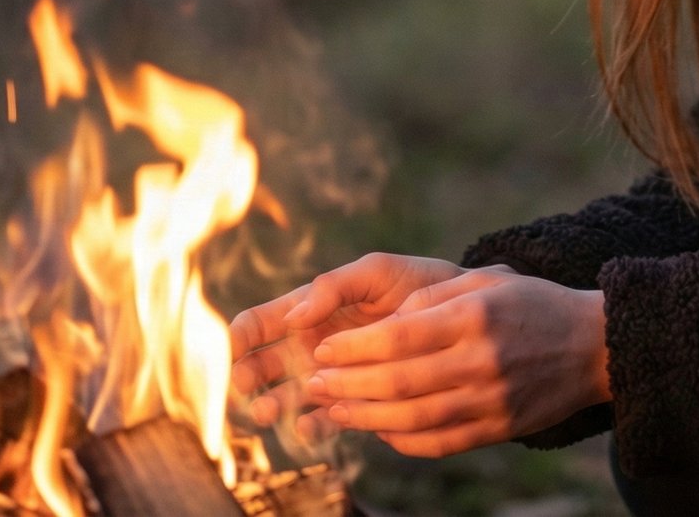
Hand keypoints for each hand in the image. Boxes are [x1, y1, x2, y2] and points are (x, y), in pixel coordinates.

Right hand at [229, 252, 467, 441]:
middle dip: (248, 377)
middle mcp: (312, 346)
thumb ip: (333, 286)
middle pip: (262, 366)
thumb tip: (292, 317)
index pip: (258, 324)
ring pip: (286, 397)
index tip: (238, 348)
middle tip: (248, 385)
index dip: (240, 337)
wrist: (460, 315)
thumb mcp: (375, 272)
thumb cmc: (416, 284)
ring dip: (273, 406)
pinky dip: (311, 426)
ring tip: (270, 410)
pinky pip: (323, 419)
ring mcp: (330, 375)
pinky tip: (309, 426)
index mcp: (309, 311)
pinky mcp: (353, 401)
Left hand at [302, 265, 609, 458]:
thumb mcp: (487, 281)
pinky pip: (439, 444)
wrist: (592, 346)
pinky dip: (401, 440)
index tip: (323, 350)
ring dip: (364, 417)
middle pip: (398, 382)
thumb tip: (380, 327)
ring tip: (334, 409)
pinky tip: (377, 429)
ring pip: (413, 419)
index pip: (399, 336)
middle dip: (347, 385)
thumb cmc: (532, 305)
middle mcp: (482, 360)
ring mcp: (491, 400)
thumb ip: (431, 299)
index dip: (353, 348)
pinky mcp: (498, 429)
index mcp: (475, 316)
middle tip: (315, 382)